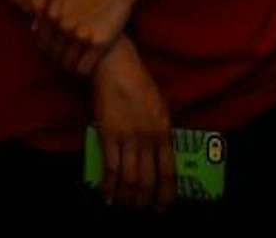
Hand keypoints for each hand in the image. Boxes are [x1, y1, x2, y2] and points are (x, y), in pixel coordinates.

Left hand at [35, 0, 140, 75]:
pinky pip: (83, 68)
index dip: (48, 49)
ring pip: (67, 64)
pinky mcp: (99, 44)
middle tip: (67, 59)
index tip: (56, 50)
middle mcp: (62, 27)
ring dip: (69, 66)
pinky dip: (82, 70)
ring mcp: (80, 36)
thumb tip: (34, 28)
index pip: (42, 43)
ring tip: (75, 64)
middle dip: (58, 59)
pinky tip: (86, 66)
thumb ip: (42, 2)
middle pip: (54, 55)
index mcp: (50, 14)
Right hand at [91, 40, 173, 209]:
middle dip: (143, 199)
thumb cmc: (138, 83)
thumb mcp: (159, 109)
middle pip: (147, 180)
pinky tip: (107, 196)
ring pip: (129, 178)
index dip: (165, 194)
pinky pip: (109, 167)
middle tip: (138, 208)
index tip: (161, 207)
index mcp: (164, 133)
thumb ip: (159, 133)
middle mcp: (148, 139)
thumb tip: (157, 155)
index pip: (168, 172)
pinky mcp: (107, 134)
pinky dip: (108, 185)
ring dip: (126, 196)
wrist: (115, 65)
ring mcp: (127, 138)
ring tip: (123, 206)